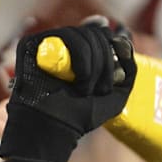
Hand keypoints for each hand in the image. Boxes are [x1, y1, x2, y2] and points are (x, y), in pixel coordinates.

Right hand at [0, 22, 135, 161]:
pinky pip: (66, 36)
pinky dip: (81, 60)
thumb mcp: (116, 95)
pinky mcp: (34, 43)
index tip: (119, 67)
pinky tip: (76, 80)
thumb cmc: (83, 115)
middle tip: (99, 90)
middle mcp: (66, 45)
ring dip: (93, 67)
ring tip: (85, 89)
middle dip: (106, 64)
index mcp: (83, 52)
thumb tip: (123, 41)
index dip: (115, 46)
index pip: (103, 34)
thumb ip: (128, 70)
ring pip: (83, 35)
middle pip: (96, 34)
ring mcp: (49, 43)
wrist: (55, 127)